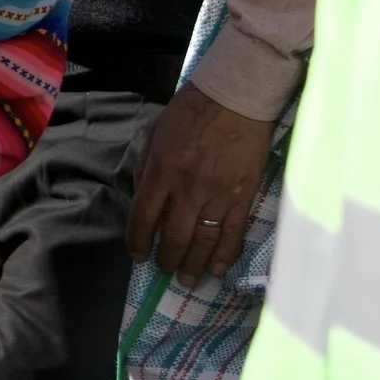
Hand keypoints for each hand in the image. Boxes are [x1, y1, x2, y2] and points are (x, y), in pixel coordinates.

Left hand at [125, 83, 279, 284]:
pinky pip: (233, 234)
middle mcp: (187, 188)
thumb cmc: (191, 112)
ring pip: (203, 240)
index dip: (138, 241)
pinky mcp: (243, 197)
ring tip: (187, 280)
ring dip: (194, 264)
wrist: (237, 99)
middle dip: (167, 259)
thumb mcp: (156, 135)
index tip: (137, 255)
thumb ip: (147, 169)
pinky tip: (216, 269)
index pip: (143, 216)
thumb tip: (143, 200)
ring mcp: (217, 195)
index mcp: (161, 171)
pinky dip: (224, 255)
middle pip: (174, 236)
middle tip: (165, 269)